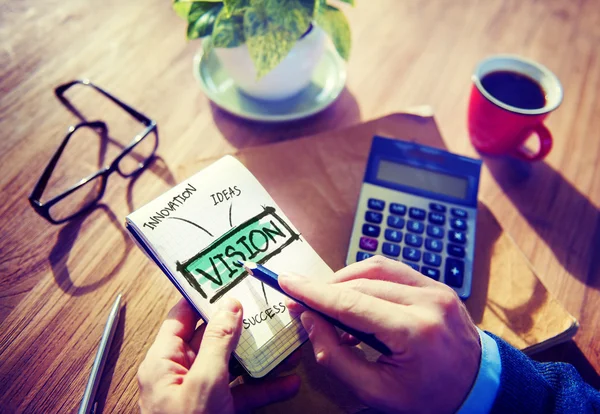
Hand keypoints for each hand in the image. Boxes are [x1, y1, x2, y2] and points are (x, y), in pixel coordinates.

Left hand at [137, 297, 300, 413]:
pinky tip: (287, 382)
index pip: (181, 317)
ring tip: (284, 342)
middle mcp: (179, 374)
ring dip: (259, 357)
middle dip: (241, 326)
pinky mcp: (217, 411)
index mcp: (163, 361)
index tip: (226, 280)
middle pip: (212, 339)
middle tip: (264, 307)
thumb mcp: (205, 382)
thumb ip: (217, 342)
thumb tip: (229, 306)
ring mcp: (200, 394)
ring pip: (232, 366)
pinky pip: (241, 393)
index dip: (203, 297)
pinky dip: (264, 388)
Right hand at [279, 256, 480, 413]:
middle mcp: (427, 301)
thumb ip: (335, 358)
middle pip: (360, 283)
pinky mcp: (436, 284)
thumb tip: (309, 320)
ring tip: (328, 304)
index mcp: (415, 332)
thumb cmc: (428, 397)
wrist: (478, 388)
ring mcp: (436, 288)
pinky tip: (355, 297)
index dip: (313, 293)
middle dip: (325, 290)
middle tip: (301, 304)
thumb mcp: (376, 392)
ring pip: (375, 267)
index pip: (351, 304)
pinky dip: (366, 278)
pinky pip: (392, 270)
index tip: (286, 282)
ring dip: (344, 280)